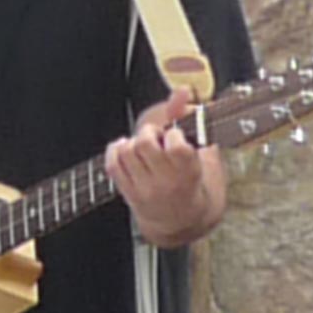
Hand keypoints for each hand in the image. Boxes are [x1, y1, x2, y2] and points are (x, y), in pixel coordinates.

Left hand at [102, 93, 225, 247]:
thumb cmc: (193, 181)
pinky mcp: (128, 193)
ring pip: (127, 151)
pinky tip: (127, 150)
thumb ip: (188, 119)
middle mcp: (166, 182)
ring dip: (134, 143)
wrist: (181, 221)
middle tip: (157, 139)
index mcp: (189, 171)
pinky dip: (116, 151)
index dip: (173, 134)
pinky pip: (113, 164)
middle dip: (149, 133)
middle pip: (145, 143)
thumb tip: (182, 90)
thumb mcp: (200, 153)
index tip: (176, 138)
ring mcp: (145, 189)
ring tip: (144, 149)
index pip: (176, 145)